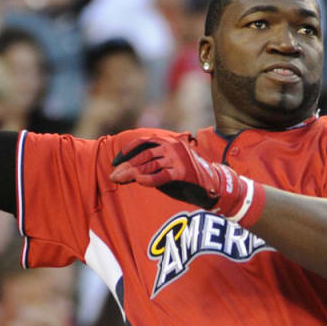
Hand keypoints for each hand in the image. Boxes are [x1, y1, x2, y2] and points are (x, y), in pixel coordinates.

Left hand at [110, 135, 265, 224]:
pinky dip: (148, 179)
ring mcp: (178, 158)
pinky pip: (161, 175)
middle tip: (113, 176)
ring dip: (131, 173)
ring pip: (149, 164)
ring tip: (118, 180)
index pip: (144, 141)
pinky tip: (139, 182)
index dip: (127, 151)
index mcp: (169, 141)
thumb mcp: (168, 165)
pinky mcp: (183, 172)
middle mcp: (173, 146)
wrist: (213, 184)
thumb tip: (127, 170)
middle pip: (143, 155)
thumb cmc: (187, 176)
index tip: (115, 162)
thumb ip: (152, 164)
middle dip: (125, 165)